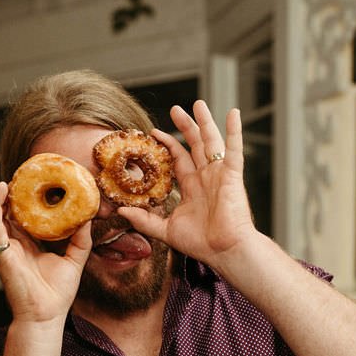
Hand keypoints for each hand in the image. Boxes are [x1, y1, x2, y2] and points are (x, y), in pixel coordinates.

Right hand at [0, 181, 92, 323]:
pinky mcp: (2, 255)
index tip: (37, 183)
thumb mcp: (74, 260)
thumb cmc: (57, 294)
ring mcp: (7, 250)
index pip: (27, 218)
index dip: (29, 201)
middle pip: (10, 214)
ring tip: (5, 183)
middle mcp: (16, 245)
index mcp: (31, 246)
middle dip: (12, 196)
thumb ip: (81, 239)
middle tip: (20, 177)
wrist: (45, 316)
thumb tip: (89, 217)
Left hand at [118, 100, 258, 269]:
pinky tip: (233, 113)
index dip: (168, 146)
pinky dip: (234, 131)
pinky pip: (234, 149)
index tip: (153, 133)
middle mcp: (206, 177)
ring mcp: (219, 174)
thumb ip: (144, 220)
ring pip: (211, 142)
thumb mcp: (165, 230)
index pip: (178, 160)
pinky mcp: (232, 175)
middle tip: (175, 109)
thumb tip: (121, 212)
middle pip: (194, 145)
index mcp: (192, 188)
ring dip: (204, 122)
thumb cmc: (201, 243)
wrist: (224, 251)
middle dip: (184, 127)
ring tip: (197, 104)